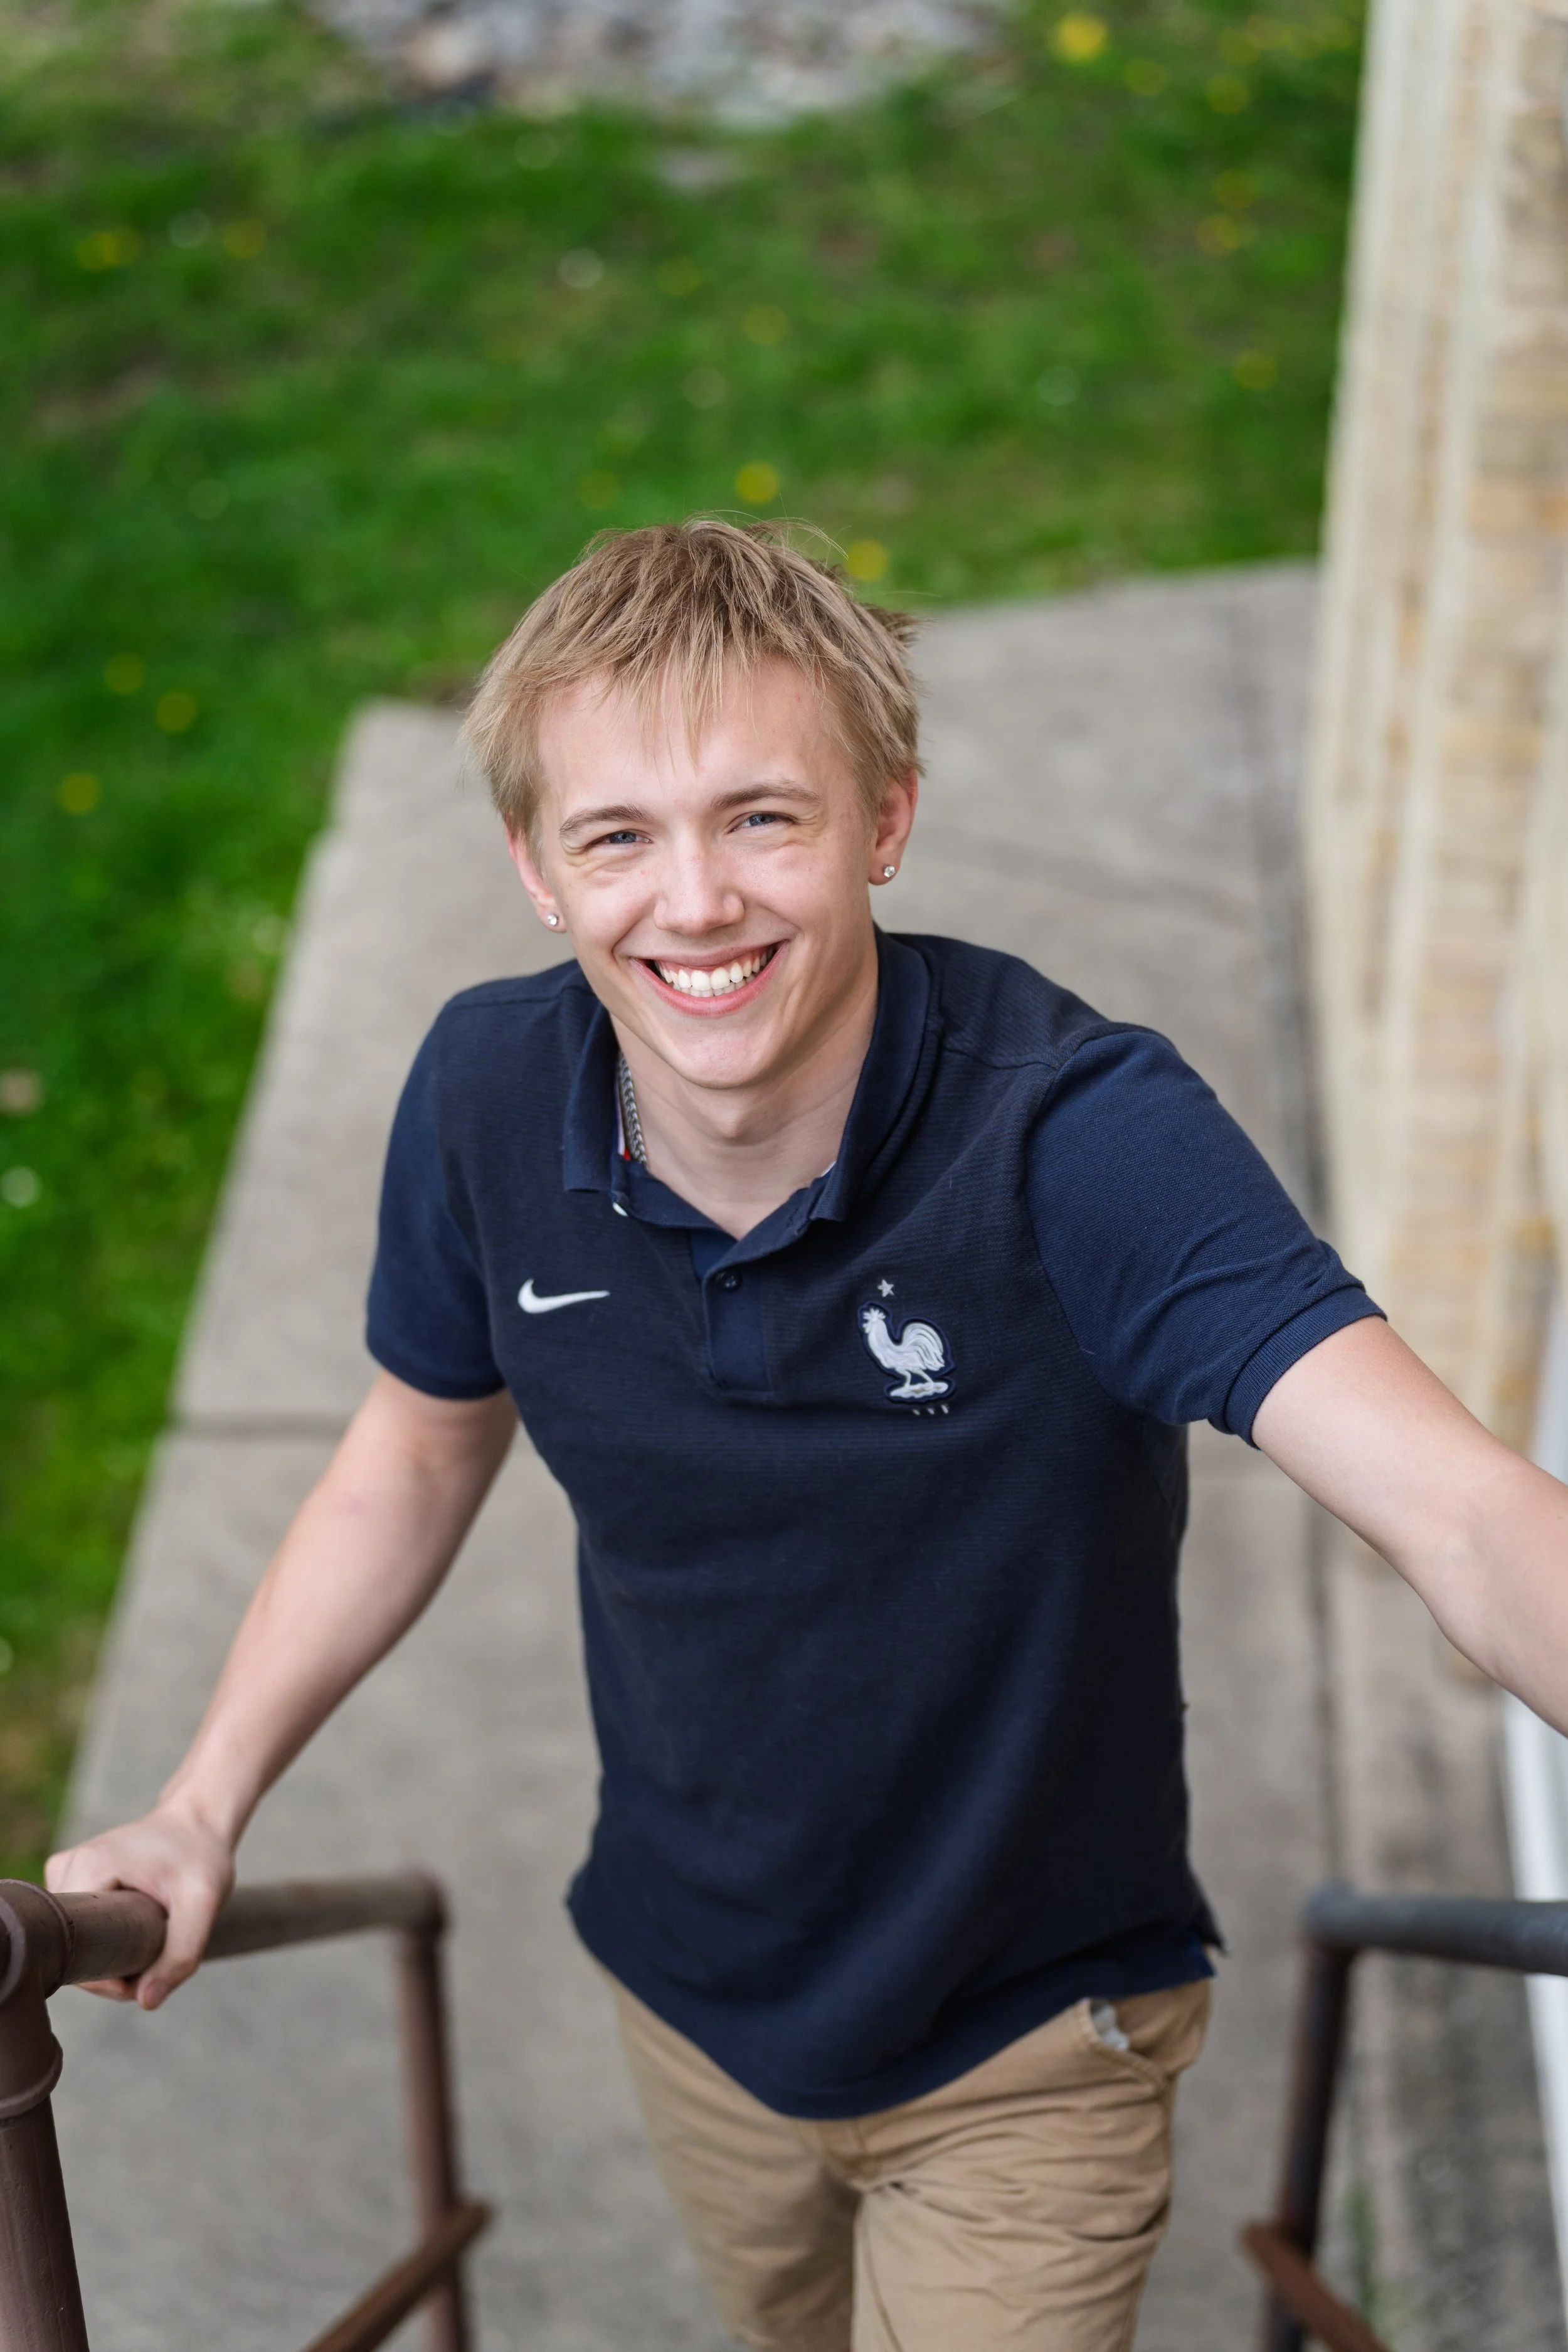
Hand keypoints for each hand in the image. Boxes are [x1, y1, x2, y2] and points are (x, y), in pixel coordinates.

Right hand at [45, 1801, 235, 2008]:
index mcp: (86, 1868)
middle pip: (75, 1947)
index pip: (76, 1950)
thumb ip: (180, 1955)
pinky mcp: (73, 1875)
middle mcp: (65, 1868)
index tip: (144, 1971)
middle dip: (113, 1963)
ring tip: (152, 1930)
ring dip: (113, 1949)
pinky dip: (109, 1933)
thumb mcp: (204, 1902)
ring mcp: (66, 1870)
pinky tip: (136, 1922)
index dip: (108, 1976)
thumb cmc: (202, 1855)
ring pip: (79, 1938)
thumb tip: (146, 2002)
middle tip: (156, 1951)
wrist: (199, 1819)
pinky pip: (82, 1924)